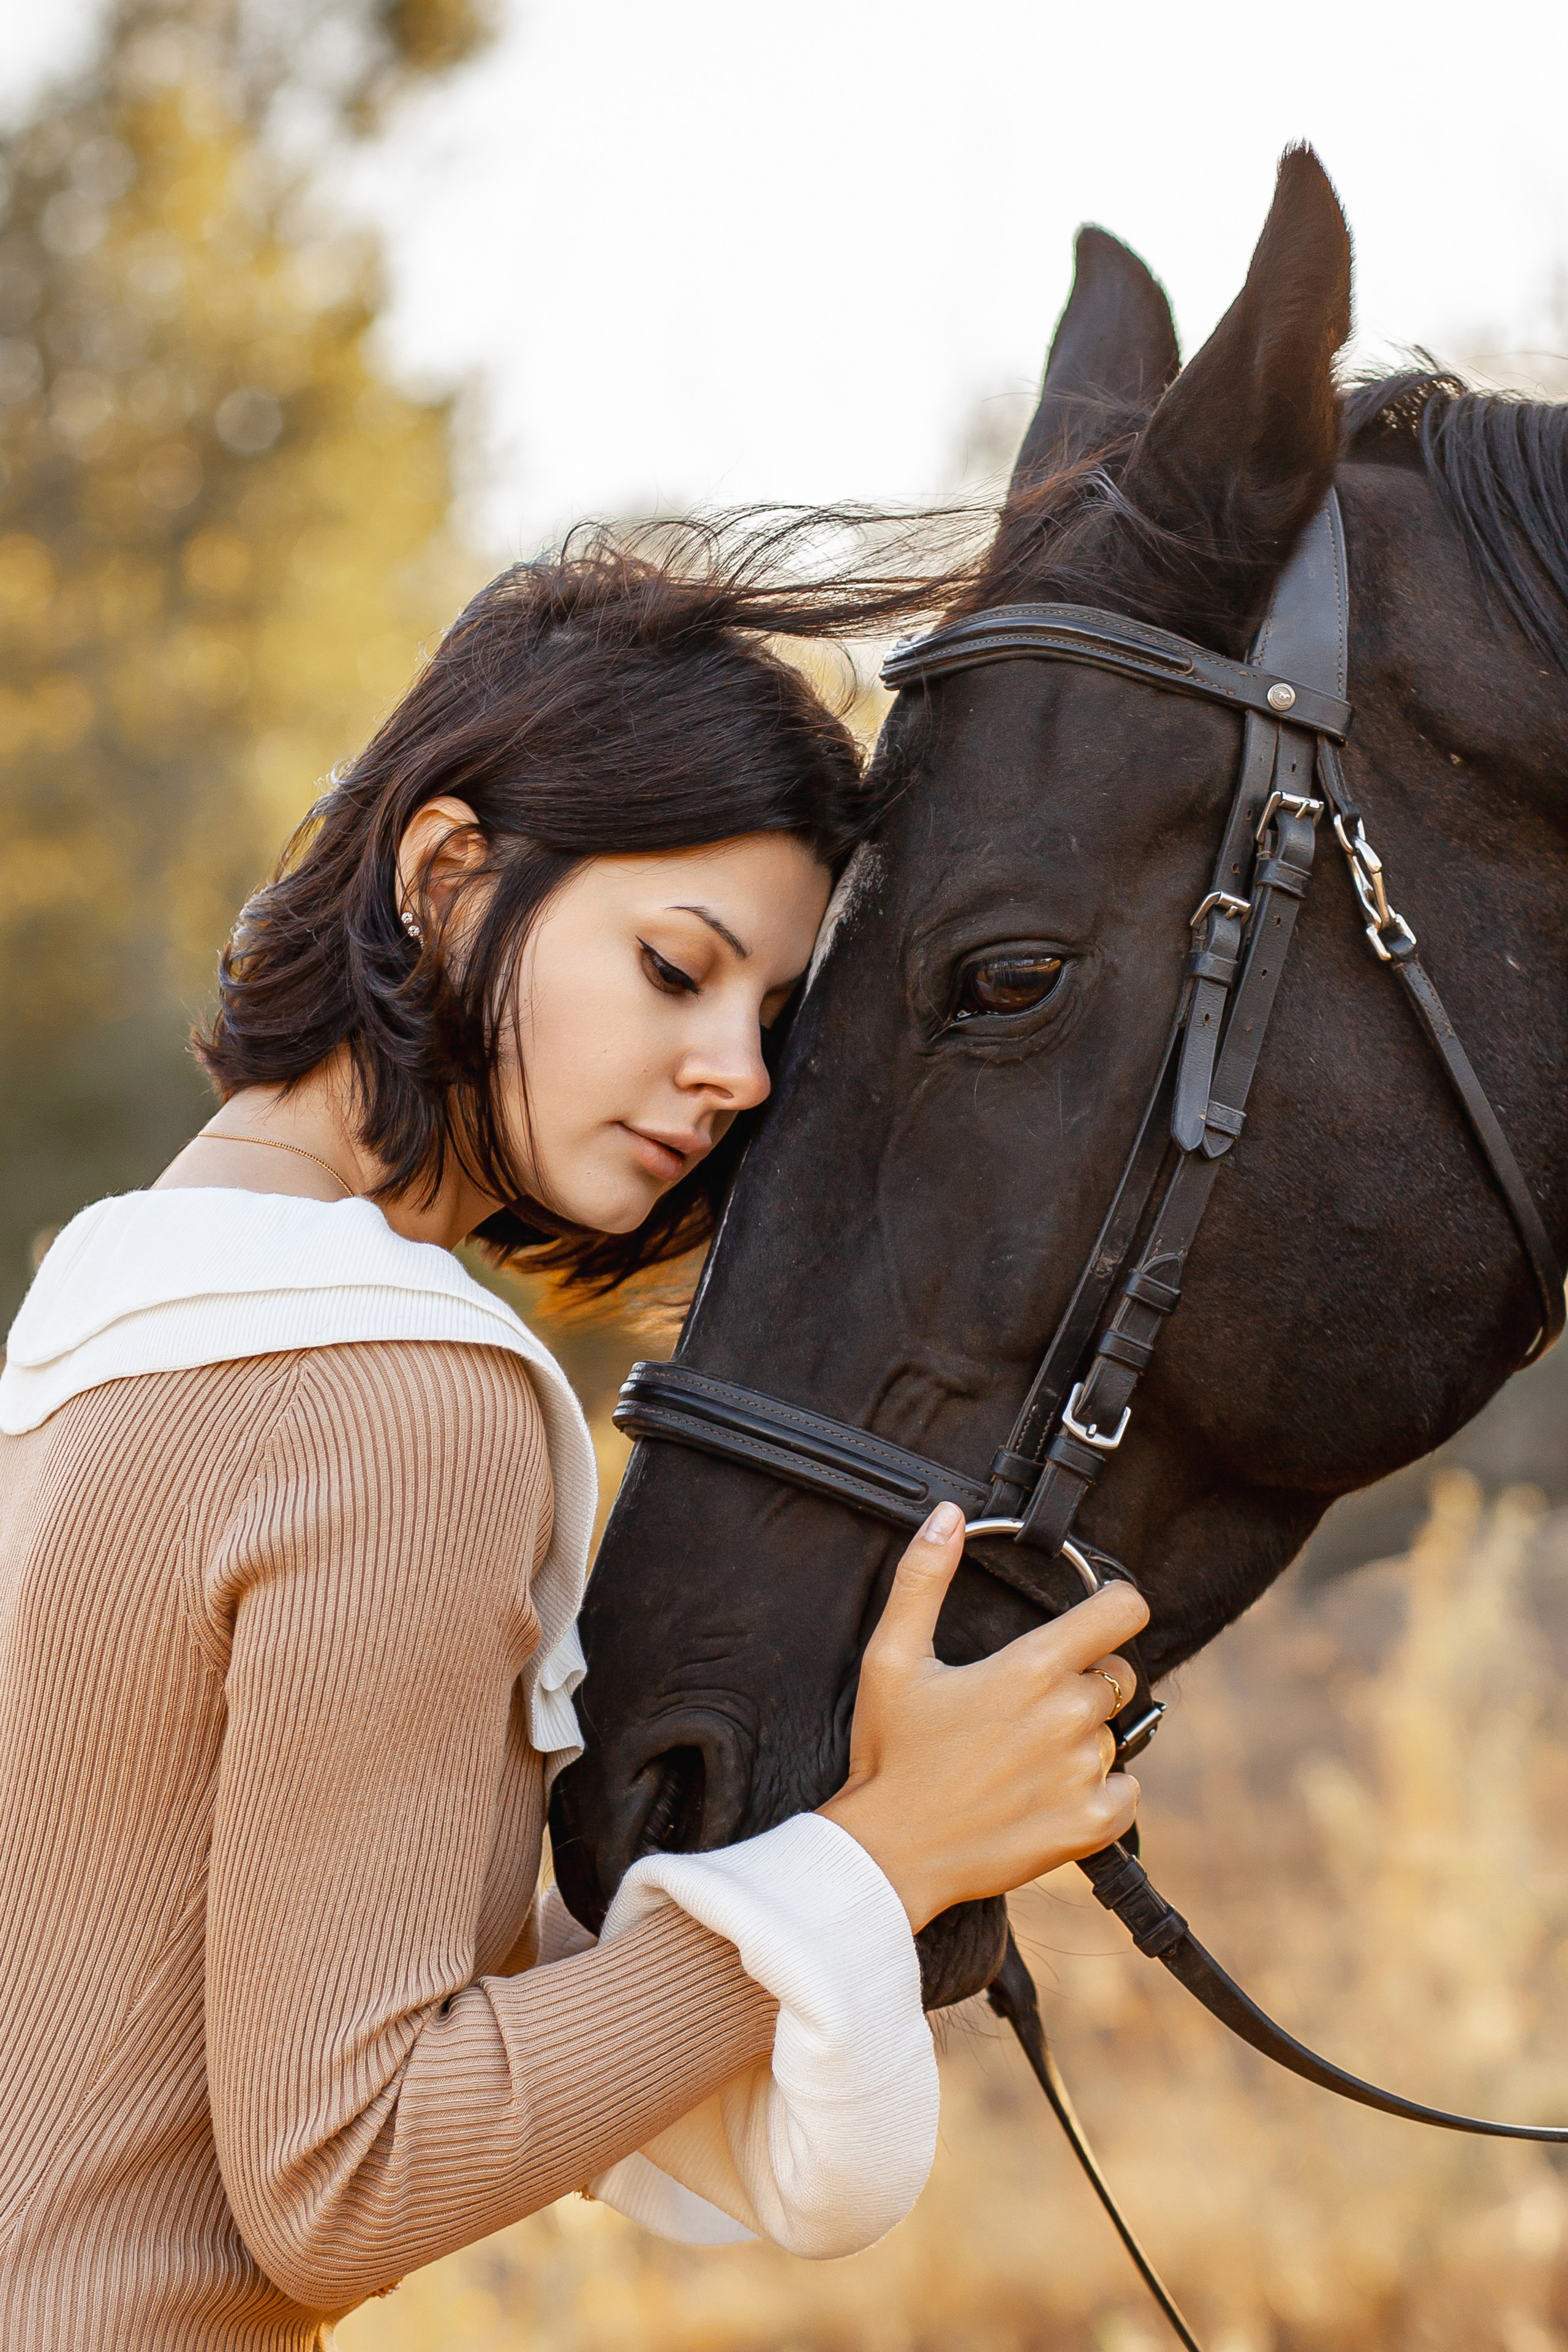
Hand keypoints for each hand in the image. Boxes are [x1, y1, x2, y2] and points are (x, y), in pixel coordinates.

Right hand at [816, 1500, 1147, 1931]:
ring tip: (1025, 1755)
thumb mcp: (891, 1657)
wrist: (891, 1852)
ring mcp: (1083, 1775)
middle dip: (1085, 1680)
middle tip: (1029, 1703)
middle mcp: (1067, 1718)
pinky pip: (1127, 1791)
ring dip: (1084, 1738)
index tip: (1100, 1614)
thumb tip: (946, 1515)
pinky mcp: (1091, 1825)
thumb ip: (923, 1578)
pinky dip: (1102, 1790)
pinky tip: (1050, 1791)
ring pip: (1115, 1735)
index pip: (1123, 1612)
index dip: (1117, 1604)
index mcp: (1029, 1669)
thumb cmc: (890, 1753)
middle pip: (1118, 1675)